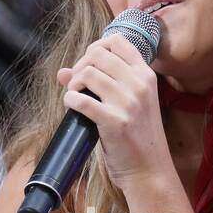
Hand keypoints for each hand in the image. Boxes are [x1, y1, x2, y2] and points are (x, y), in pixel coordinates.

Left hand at [57, 35, 169, 191]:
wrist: (150, 171)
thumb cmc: (137, 138)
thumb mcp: (128, 104)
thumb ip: (101, 83)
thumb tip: (62, 72)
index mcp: (146, 76)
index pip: (117, 41)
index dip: (96, 48)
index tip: (89, 65)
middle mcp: (139, 84)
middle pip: (98, 54)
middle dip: (80, 66)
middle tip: (77, 85)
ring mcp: (128, 102)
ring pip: (88, 73)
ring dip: (73, 84)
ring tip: (74, 97)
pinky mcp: (114, 121)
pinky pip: (81, 99)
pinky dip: (70, 100)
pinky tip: (72, 107)